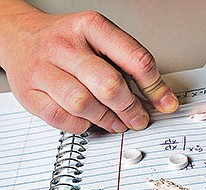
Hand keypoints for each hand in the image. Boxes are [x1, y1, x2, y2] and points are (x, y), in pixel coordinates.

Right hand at [0, 2, 178, 132]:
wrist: (18, 35)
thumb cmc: (68, 41)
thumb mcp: (101, 40)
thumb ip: (130, 66)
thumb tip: (161, 98)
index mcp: (91, 27)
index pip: (135, 59)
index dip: (156, 87)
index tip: (166, 104)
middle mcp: (66, 45)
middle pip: (109, 85)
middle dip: (131, 108)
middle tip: (140, 119)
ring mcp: (44, 69)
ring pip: (84, 104)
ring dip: (108, 119)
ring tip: (118, 122)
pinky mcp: (30, 93)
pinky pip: (64, 118)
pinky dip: (82, 125)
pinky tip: (90, 120)